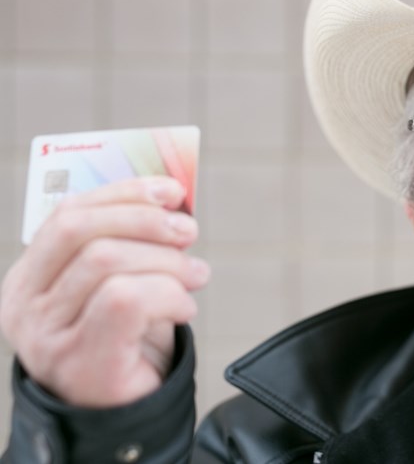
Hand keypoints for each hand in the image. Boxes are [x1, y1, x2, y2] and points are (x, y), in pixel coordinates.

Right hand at [0, 176, 209, 407]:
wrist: (125, 414)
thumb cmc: (128, 341)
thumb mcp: (124, 282)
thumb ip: (134, 243)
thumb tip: (170, 198)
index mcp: (31, 277)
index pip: (67, 214)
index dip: (124, 193)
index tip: (172, 191)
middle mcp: (26, 305)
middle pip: (82, 231)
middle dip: (146, 221)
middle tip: (189, 232)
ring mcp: (46, 336)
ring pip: (107, 261)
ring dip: (168, 262)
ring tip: (196, 276)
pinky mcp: (80, 361)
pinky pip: (127, 299)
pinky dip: (169, 294)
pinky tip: (184, 309)